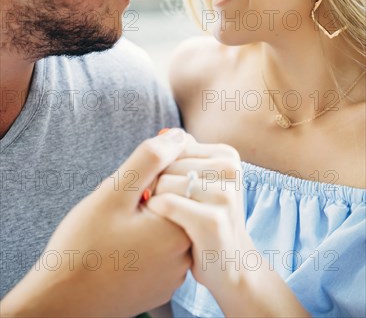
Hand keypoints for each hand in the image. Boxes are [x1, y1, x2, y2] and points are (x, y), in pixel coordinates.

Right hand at [1, 130, 191, 316]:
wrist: (61, 301)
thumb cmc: (83, 245)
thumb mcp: (115, 191)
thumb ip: (150, 158)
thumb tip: (180, 135)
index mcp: (179, 229)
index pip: (180, 179)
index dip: (150, 174)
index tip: (125, 190)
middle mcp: (185, 255)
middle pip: (174, 203)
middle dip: (148, 196)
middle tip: (117, 213)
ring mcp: (174, 275)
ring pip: (165, 225)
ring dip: (146, 218)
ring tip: (115, 232)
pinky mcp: (161, 286)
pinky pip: (160, 250)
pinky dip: (144, 241)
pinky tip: (119, 249)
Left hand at [147, 138, 250, 299]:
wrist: (231, 265)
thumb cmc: (206, 218)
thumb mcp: (202, 181)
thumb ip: (185, 154)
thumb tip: (165, 132)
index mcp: (227, 155)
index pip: (173, 146)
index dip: (161, 168)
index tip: (168, 189)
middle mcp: (230, 170)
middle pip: (166, 164)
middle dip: (157, 185)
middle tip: (169, 207)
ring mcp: (225, 195)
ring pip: (163, 183)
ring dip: (156, 202)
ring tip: (170, 218)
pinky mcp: (213, 221)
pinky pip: (165, 204)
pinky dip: (156, 214)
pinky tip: (165, 226)